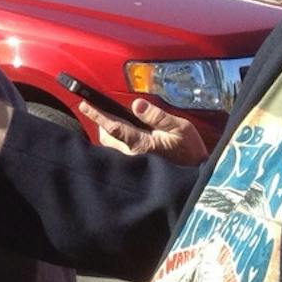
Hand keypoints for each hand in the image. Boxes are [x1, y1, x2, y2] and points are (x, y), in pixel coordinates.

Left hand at [81, 97, 208, 163]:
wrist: (196, 177)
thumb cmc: (190, 152)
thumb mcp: (180, 128)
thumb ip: (158, 116)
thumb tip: (138, 104)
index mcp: (142, 144)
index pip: (113, 127)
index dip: (97, 115)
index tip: (85, 105)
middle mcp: (132, 156)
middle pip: (106, 138)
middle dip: (102, 124)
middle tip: (105, 113)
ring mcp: (133, 164)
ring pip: (110, 148)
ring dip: (109, 136)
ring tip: (116, 125)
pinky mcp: (136, 169)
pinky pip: (118, 155)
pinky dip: (117, 145)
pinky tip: (126, 140)